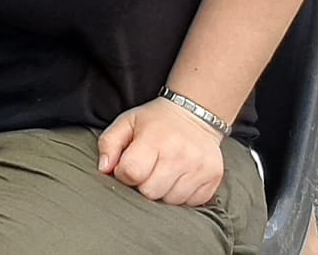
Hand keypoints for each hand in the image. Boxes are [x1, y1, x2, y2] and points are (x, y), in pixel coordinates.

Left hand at [97, 97, 227, 205]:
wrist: (194, 114)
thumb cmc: (155, 122)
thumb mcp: (126, 122)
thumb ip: (109, 143)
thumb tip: (104, 169)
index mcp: (155, 139)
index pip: (132, 172)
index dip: (124, 173)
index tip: (128, 165)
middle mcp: (180, 154)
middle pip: (151, 192)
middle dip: (143, 184)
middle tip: (147, 169)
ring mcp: (199, 167)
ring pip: (170, 200)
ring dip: (162, 191)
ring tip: (163, 172)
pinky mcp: (213, 178)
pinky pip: (190, 202)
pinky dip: (181, 195)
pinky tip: (178, 177)